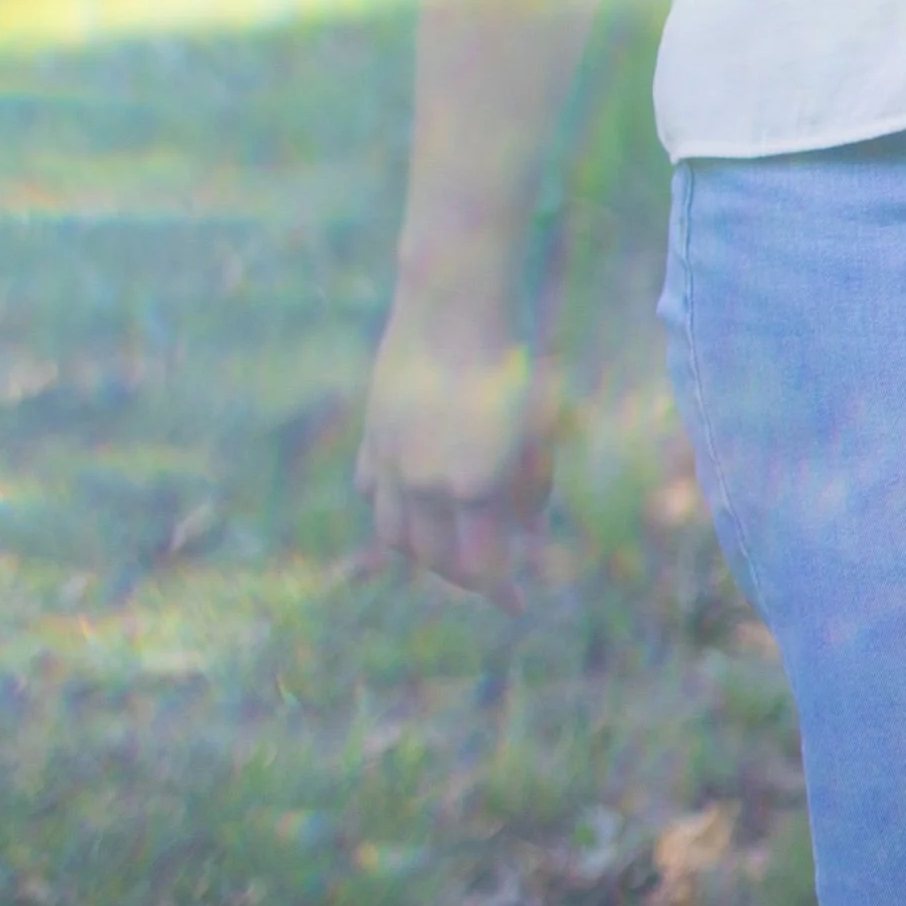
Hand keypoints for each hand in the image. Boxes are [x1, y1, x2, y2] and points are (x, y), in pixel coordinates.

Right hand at [356, 299, 554, 607]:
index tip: (520, 606)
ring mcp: (390, 456)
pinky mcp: (373, 432)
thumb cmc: (511, 359)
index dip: (501, 592)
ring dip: (422, 552)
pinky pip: (369, 489)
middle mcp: (423, 478)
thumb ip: (531, 490)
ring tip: (447, 551)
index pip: (480, 566)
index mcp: (472, 483)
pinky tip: (413, 503)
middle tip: (491, 580)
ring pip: (393, 532)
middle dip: (465, 577)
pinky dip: (390, 507)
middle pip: (434, 558)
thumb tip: (529, 541)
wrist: (454, 299)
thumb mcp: (536, 428)